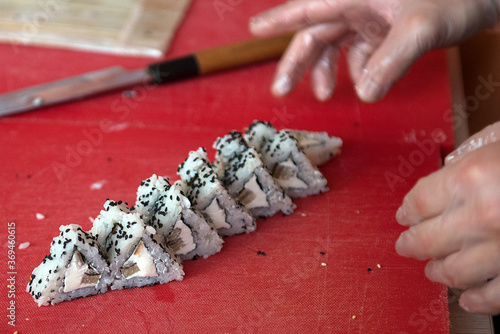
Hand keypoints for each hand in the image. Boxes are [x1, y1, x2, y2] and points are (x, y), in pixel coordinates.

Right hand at [250, 0, 499, 101]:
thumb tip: (365, 94)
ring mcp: (372, 16)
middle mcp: (358, 2)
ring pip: (336, 45)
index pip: (308, 6)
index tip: (253, 30)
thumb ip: (391, 61)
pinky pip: (363, 52)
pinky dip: (360, 70)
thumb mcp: (421, 28)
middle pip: (316, 33)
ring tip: (325, 95)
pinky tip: (364, 84)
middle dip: (298, 63)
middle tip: (282, 91)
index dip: (279, 18)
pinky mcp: (386, 28)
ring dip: (327, 70)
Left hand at [396, 122, 499, 314]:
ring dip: (437, 271)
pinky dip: (477, 300)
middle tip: (405, 244)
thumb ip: (469, 156)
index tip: (404, 215)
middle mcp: (484, 216)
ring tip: (432, 268)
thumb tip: (445, 172)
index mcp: (472, 178)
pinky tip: (468, 297)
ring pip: (453, 272)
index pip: (418, 203)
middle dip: (411, 243)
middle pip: (426, 240)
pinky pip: (495, 297)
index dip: (406, 211)